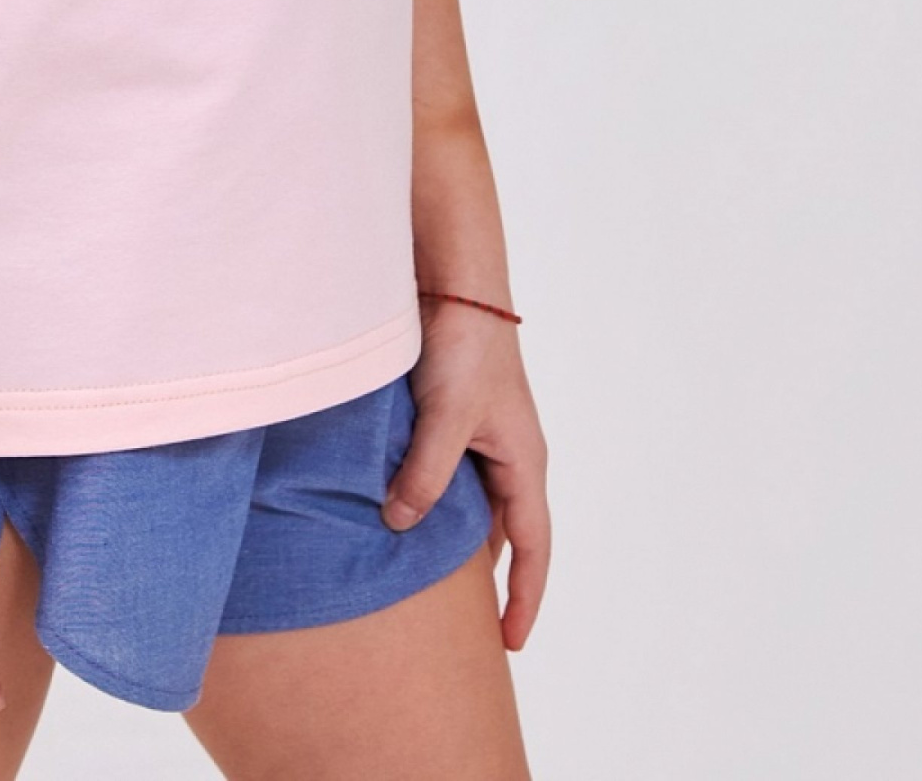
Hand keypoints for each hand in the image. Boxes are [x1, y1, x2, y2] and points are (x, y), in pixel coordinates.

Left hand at [381, 297, 551, 647]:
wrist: (452, 279)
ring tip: (412, 577)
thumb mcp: (447, 416)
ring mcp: (477, 433)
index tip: (509, 643)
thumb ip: (427, 474)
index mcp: (523, 460)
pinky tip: (388, 510)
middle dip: (480, 575)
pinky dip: (421, 495)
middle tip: (451, 623)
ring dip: (443, 532)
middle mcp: (505, 452)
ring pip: (464, 501)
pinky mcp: (447, 413)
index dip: (524, 596)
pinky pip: (439, 471)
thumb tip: (401, 524)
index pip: (533, 546)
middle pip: (498, 530)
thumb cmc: (465, 343)